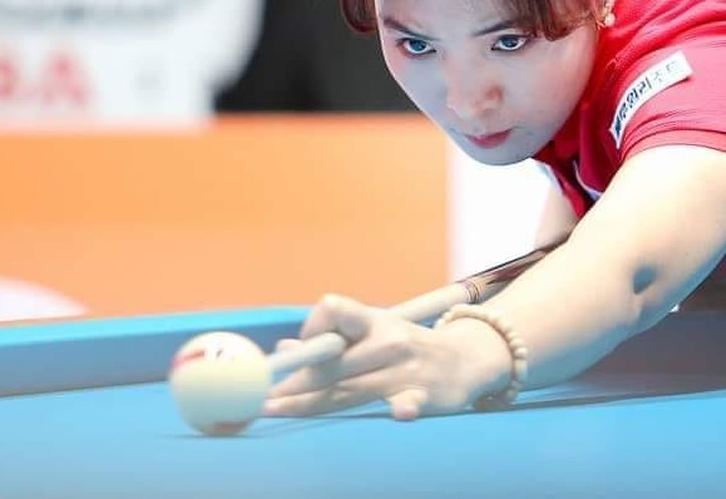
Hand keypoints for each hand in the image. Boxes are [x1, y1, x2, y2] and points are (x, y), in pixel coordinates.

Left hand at [261, 294, 508, 420]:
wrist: (466, 360)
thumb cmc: (407, 347)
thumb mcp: (373, 333)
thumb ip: (332, 341)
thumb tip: (284, 349)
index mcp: (372, 320)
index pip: (333, 313)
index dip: (309, 332)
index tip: (297, 353)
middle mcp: (386, 341)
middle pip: (331, 364)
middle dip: (293, 382)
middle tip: (260, 397)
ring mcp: (405, 369)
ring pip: (350, 390)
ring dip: (312, 402)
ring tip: (278, 409)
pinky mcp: (424, 395)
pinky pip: (410, 401)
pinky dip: (404, 407)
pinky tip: (398, 412)